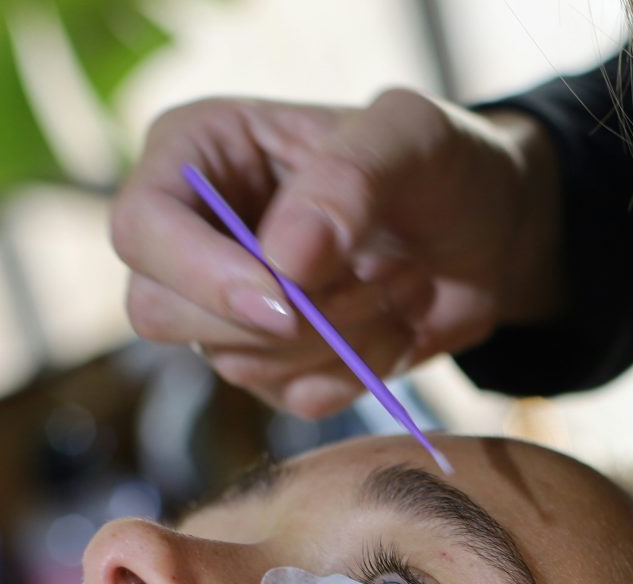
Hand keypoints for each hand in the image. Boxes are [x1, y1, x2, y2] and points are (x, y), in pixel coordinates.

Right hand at [111, 91, 562, 417]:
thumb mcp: (412, 135)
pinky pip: (292, 399)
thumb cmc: (443, 163)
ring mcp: (229, 306)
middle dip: (280, 317)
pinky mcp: (277, 364)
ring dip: (339, 338)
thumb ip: (348, 179)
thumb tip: (283, 260)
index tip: (287, 299)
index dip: (201, 276)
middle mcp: (195, 232)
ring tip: (405, 281)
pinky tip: (399, 322)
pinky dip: (358, 371)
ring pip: (236, 362)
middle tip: (376, 276)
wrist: (491, 231)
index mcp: (197, 153)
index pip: (141, 229)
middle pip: (161, 312)